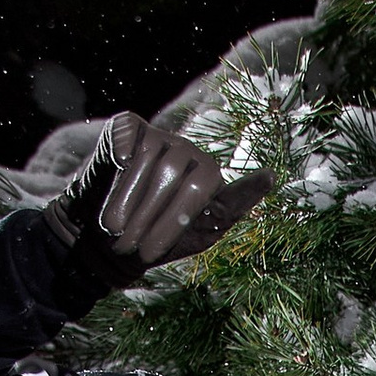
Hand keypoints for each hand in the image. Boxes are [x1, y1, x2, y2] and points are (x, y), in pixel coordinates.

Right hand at [45, 110, 269, 281]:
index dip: (240, 186)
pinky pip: (128, 136)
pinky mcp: (128, 127)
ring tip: (116, 230)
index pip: (214, 183)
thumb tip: (272, 175)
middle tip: (135, 247)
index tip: (270, 178)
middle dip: (155, 218)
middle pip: (179, 179)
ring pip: (150, 161)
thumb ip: (229, 209)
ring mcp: (159, 136)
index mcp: (209, 176)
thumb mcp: (197, 235)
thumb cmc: (154, 241)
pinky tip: (116, 168)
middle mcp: (188, 152)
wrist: (103, 236)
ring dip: (130, 201)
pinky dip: (121, 154)